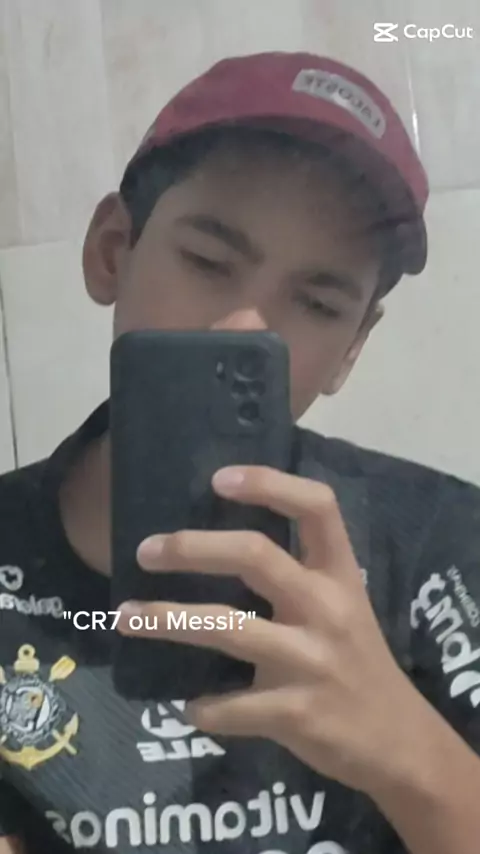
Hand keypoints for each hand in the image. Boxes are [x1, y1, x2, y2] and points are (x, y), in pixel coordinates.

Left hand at [118, 466, 431, 795]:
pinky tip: (188, 705)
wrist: (397, 740)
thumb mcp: (342, 605)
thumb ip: (295, 576)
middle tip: (146, 550)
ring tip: (124, 617)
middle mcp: (328, 607)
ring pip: (228, 628)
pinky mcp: (297, 712)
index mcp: (340, 574)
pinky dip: (201, 706)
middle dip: (192, 548)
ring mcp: (313, 660)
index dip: (269, 483)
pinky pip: (230, 706)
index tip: (218, 479)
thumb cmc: (358, 660)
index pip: (317, 507)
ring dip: (167, 619)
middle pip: (255, 555)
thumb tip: (213, 546)